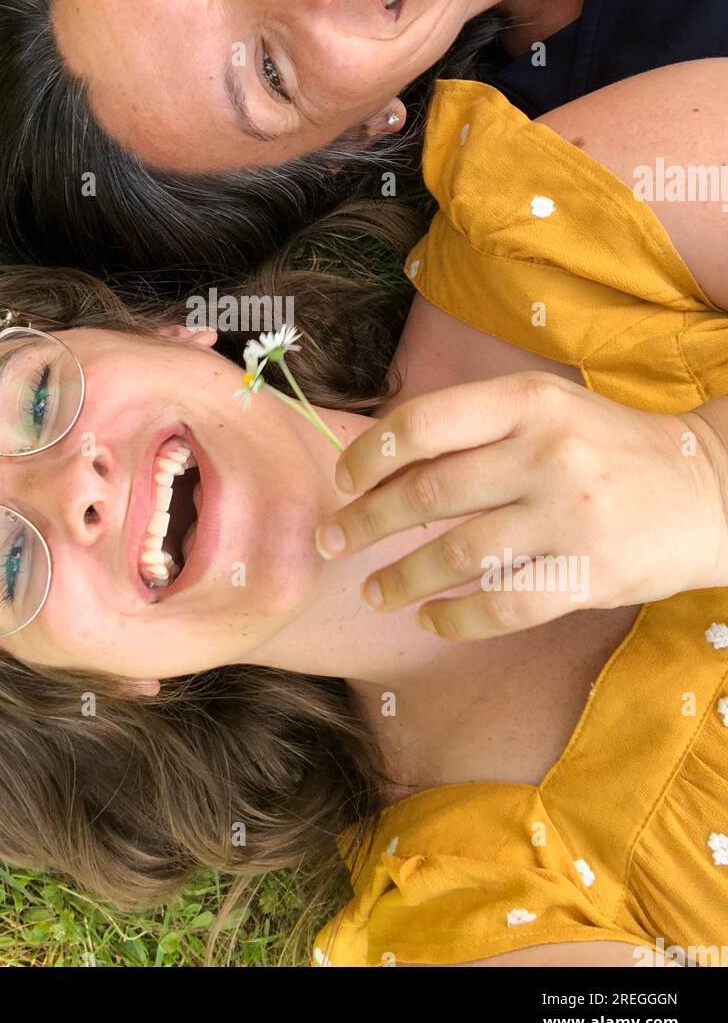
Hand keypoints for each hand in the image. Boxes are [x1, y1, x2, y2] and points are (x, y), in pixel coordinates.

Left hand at [315, 372, 727, 638]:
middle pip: (427, 495)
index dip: (369, 457)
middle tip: (332, 543)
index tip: (343, 482)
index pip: (422, 424)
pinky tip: (431, 620)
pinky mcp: (589, 573)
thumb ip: (476, 430)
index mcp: (527, 402)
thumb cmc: (606, 446)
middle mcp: (545, 452)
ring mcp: (569, 515)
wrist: (708, 487)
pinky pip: (501, 606)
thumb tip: (383, 465)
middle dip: (365, 524)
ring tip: (375, 591)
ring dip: (400, 578)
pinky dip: (455, 619)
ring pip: (456, 556)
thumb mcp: (547, 411)